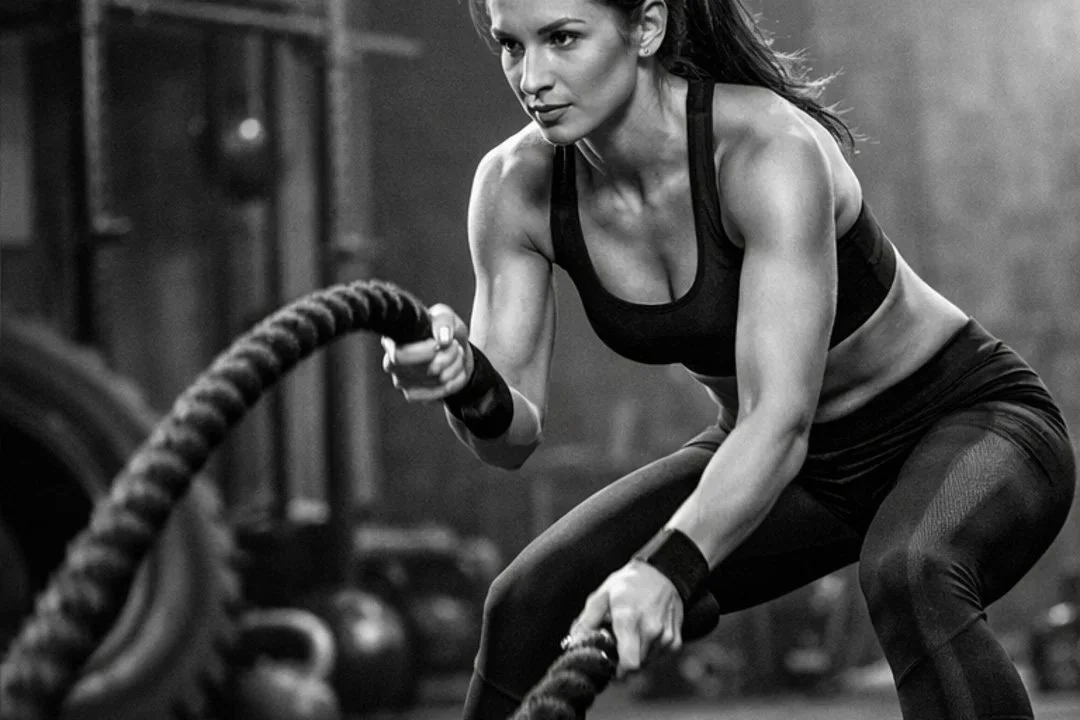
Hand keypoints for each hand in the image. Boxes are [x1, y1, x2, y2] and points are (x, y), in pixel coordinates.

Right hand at [381, 304, 473, 402]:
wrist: (454, 352)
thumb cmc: (443, 331)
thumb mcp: (445, 316)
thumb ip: (444, 320)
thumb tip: (442, 338)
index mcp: (392, 341)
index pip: (399, 355)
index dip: (424, 352)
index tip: (440, 343)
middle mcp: (391, 363)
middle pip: (424, 369)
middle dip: (448, 356)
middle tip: (455, 346)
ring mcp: (401, 382)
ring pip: (436, 381)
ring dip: (455, 367)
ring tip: (456, 356)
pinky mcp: (413, 395)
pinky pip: (438, 393)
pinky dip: (454, 382)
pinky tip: (453, 372)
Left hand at [569, 561, 683, 679]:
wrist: (663, 573)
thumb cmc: (630, 583)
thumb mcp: (603, 594)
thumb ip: (587, 620)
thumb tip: (575, 641)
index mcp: (628, 618)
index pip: (629, 662)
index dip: (618, 670)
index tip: (610, 663)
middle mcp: (650, 629)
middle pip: (635, 667)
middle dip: (624, 662)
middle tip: (617, 646)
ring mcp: (665, 636)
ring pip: (647, 663)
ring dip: (637, 656)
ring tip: (632, 635)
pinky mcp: (674, 640)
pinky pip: (658, 657)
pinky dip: (650, 651)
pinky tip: (645, 634)